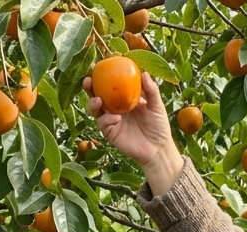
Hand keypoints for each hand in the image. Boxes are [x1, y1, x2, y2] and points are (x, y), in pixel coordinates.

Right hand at [82, 71, 181, 192]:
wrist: (158, 148)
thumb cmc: (159, 126)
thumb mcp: (157, 106)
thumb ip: (151, 90)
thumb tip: (144, 73)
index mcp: (124, 98)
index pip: (110, 85)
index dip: (102, 77)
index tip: (98, 67)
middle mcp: (114, 108)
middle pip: (97, 95)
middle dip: (89, 88)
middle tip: (88, 81)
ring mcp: (111, 121)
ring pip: (95, 110)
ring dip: (93, 104)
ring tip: (98, 100)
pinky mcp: (110, 133)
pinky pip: (103, 124)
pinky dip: (107, 120)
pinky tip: (116, 118)